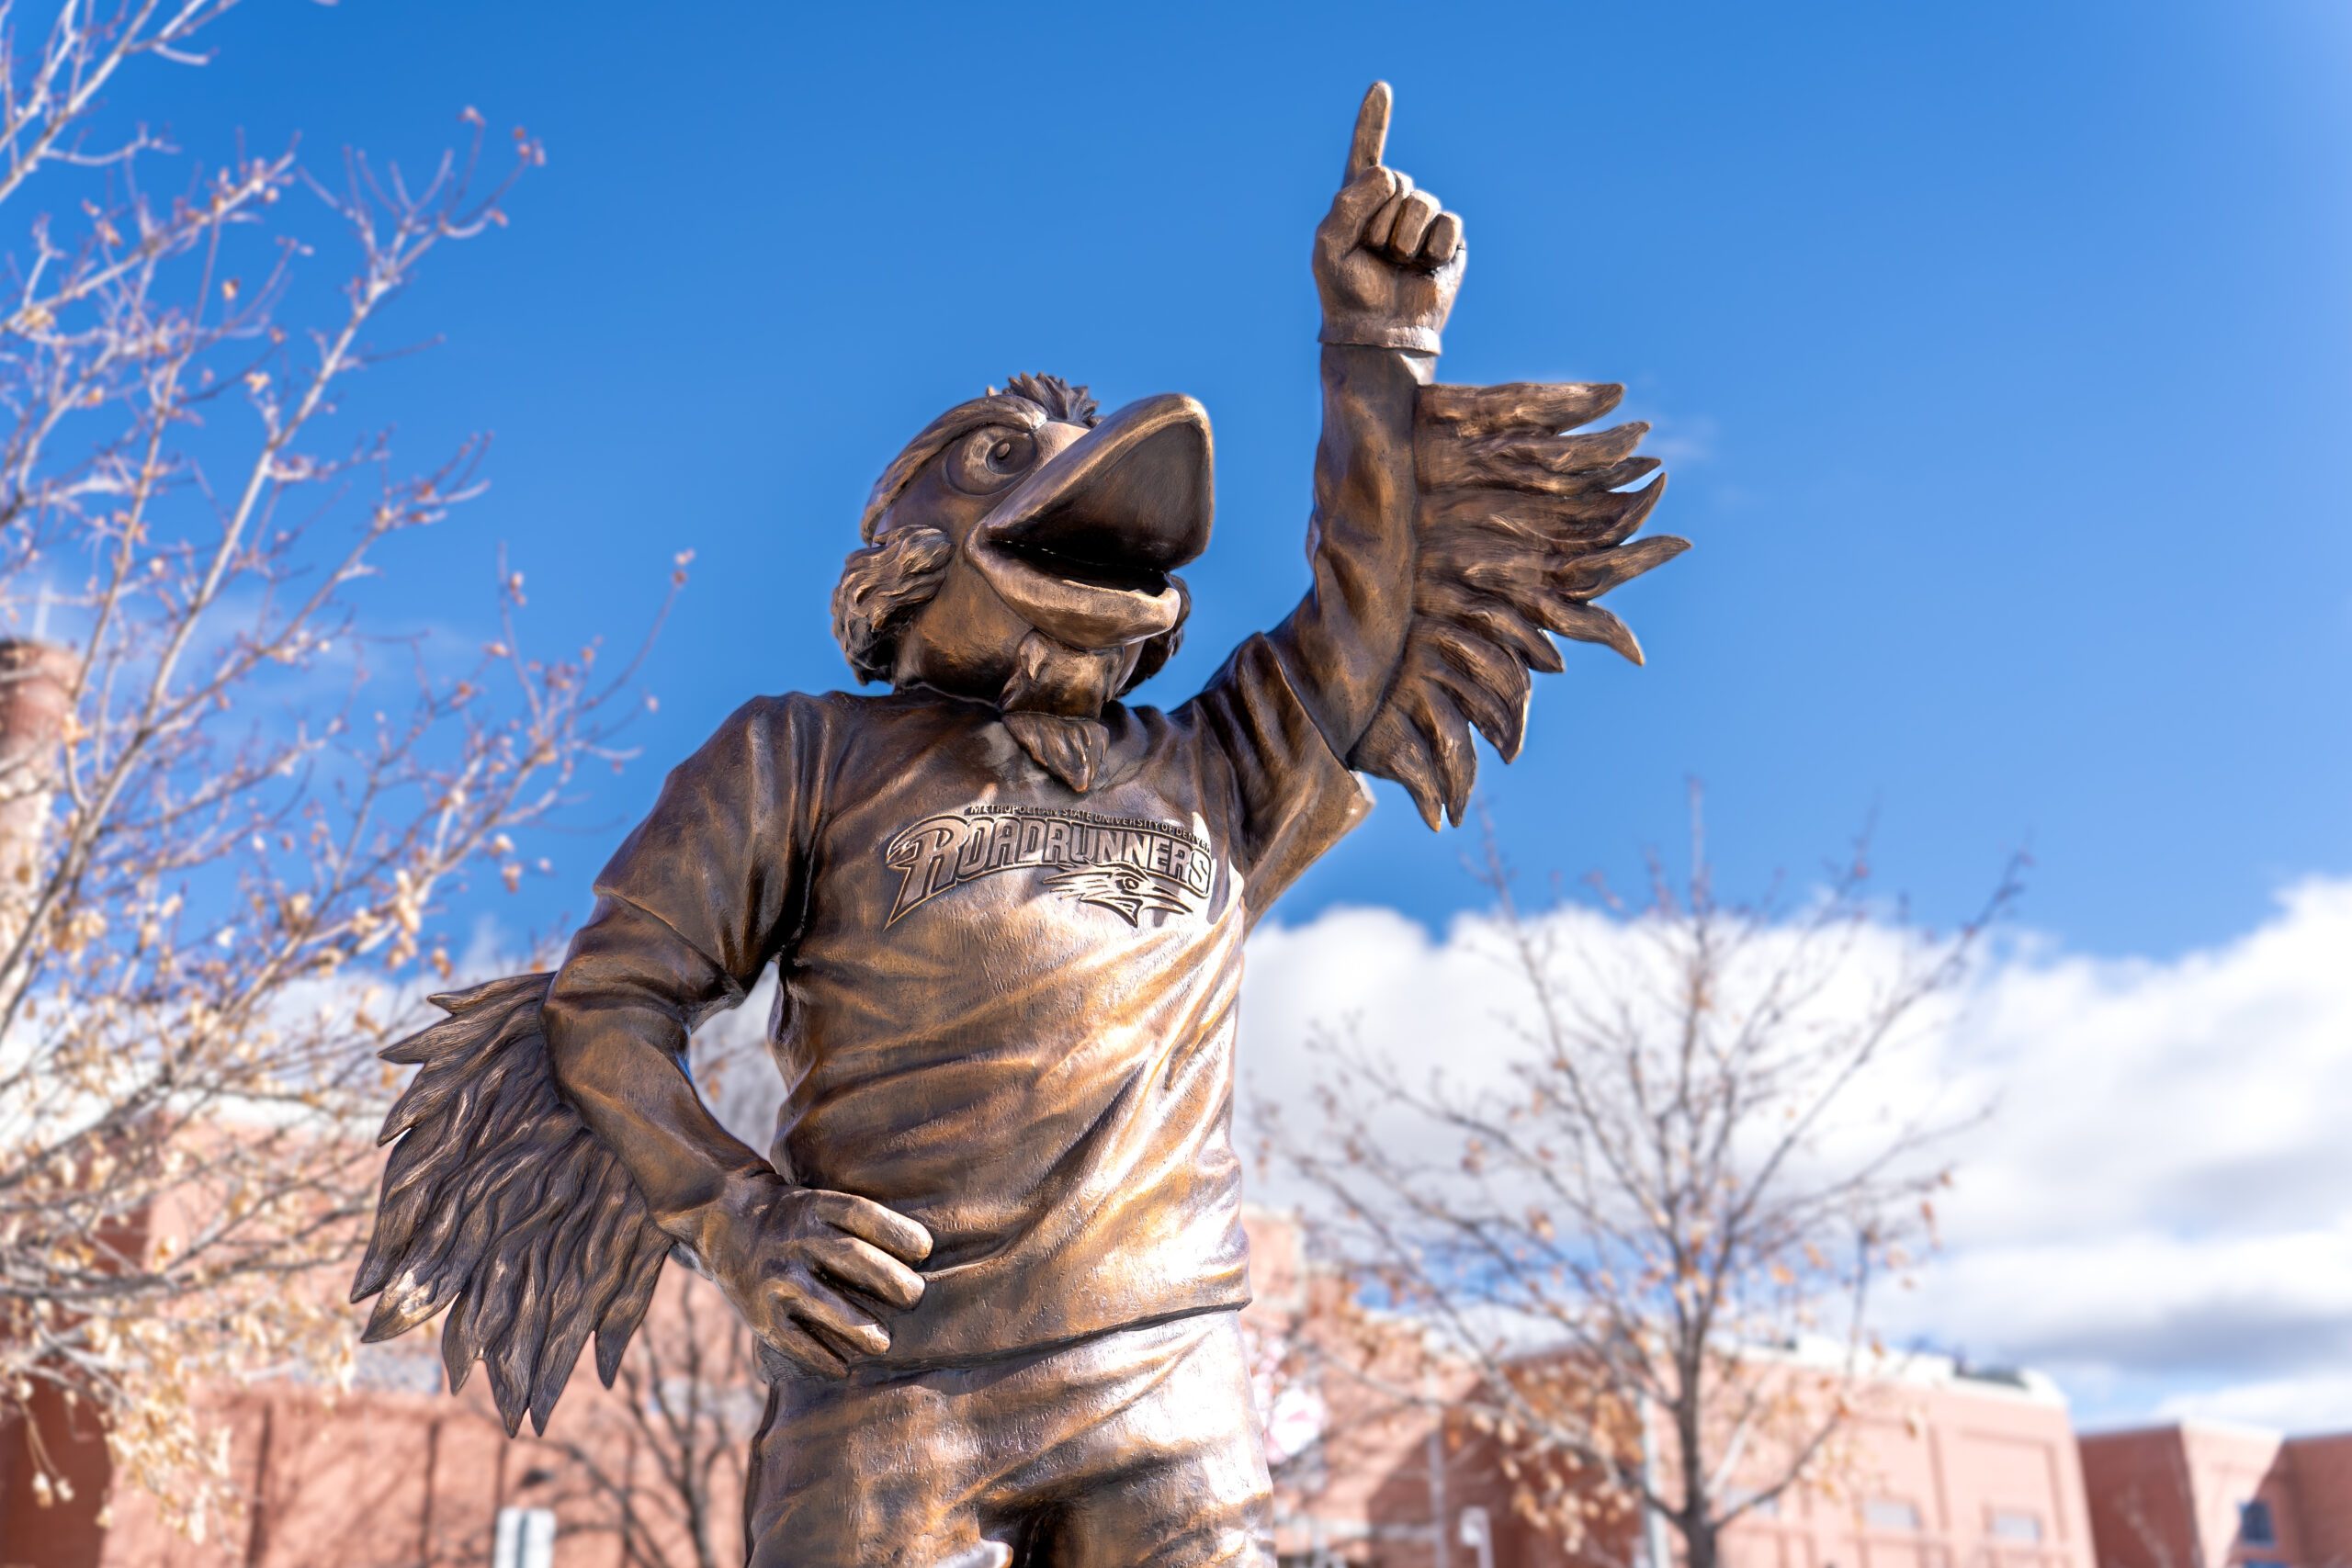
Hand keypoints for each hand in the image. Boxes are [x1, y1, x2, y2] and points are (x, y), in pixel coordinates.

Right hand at [694, 1169, 931, 1375]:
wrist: (725, 1220)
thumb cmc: (795, 1217)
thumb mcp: (820, 1203)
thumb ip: (858, 1225)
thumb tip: (924, 1256)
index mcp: (815, 1207)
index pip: (862, 1214)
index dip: (897, 1231)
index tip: (925, 1248)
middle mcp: (795, 1238)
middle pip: (850, 1256)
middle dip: (888, 1279)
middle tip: (915, 1296)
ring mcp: (776, 1275)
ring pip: (822, 1301)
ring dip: (856, 1325)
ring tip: (883, 1343)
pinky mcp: (759, 1312)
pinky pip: (793, 1340)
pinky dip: (819, 1358)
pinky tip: (843, 1369)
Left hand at [1313, 82, 1464, 354]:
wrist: (1378, 333)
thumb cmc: (1346, 292)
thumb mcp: (1329, 242)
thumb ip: (1348, 200)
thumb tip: (1391, 175)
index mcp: (1359, 202)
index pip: (1366, 153)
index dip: (1374, 122)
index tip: (1380, 88)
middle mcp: (1392, 206)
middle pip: (1396, 180)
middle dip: (1381, 219)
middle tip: (1373, 253)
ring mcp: (1422, 222)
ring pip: (1421, 201)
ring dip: (1404, 236)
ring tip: (1396, 263)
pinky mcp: (1449, 242)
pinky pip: (1448, 224)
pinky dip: (1433, 247)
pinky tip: (1423, 267)